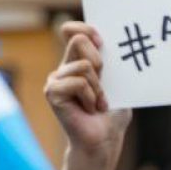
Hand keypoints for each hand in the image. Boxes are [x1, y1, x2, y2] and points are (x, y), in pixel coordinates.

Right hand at [44, 23, 129, 161]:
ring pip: (84, 66)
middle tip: (103, 82)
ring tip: (98, 103)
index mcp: (78, 62)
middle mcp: (64, 68)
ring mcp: (55, 80)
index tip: (102, 41)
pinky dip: (91, 97)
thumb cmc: (112, 115)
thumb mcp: (118, 84)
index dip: (85, 28)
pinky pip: (78, 83)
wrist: (104, 140)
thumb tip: (114, 42)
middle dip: (99, 61)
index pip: (72, 31)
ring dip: (99, 87)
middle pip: (79, 40)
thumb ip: (113, 64)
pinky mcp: (52, 92)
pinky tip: (90, 109)